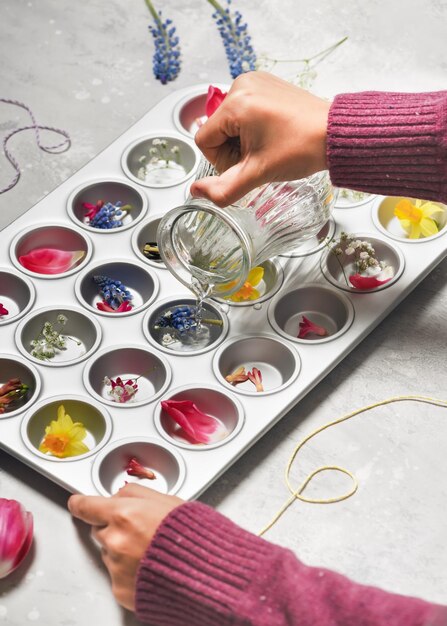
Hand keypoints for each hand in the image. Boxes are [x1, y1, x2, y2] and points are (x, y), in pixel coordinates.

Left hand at [68, 484, 182, 610]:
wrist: (205, 571)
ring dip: (122, 549)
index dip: (81, 503)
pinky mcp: (120, 589)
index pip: (86, 506)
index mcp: (124, 514)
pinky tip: (148, 565)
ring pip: (108, 552)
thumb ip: (136, 493)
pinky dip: (128, 570)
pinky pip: (116, 574)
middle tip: (139, 529)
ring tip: (150, 549)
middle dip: (113, 526)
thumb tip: (118, 495)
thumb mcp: (167, 499)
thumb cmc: (192, 535)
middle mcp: (115, 541)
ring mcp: (116, 567)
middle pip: (99, 529)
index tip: (78, 502)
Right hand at [191, 71, 329, 206]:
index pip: (204, 139)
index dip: (221, 160)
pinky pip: (244, 110)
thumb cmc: (302, 148)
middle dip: (233, 149)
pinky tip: (271, 133)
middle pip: (216, 129)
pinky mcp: (265, 83)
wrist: (334, 135)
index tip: (246, 163)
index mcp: (236, 103)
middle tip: (260, 155)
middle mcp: (241, 85)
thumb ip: (223, 188)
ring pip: (229, 121)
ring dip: (242, 139)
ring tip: (268, 144)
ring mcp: (254, 81)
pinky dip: (252, 126)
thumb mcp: (257, 174)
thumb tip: (197, 192)